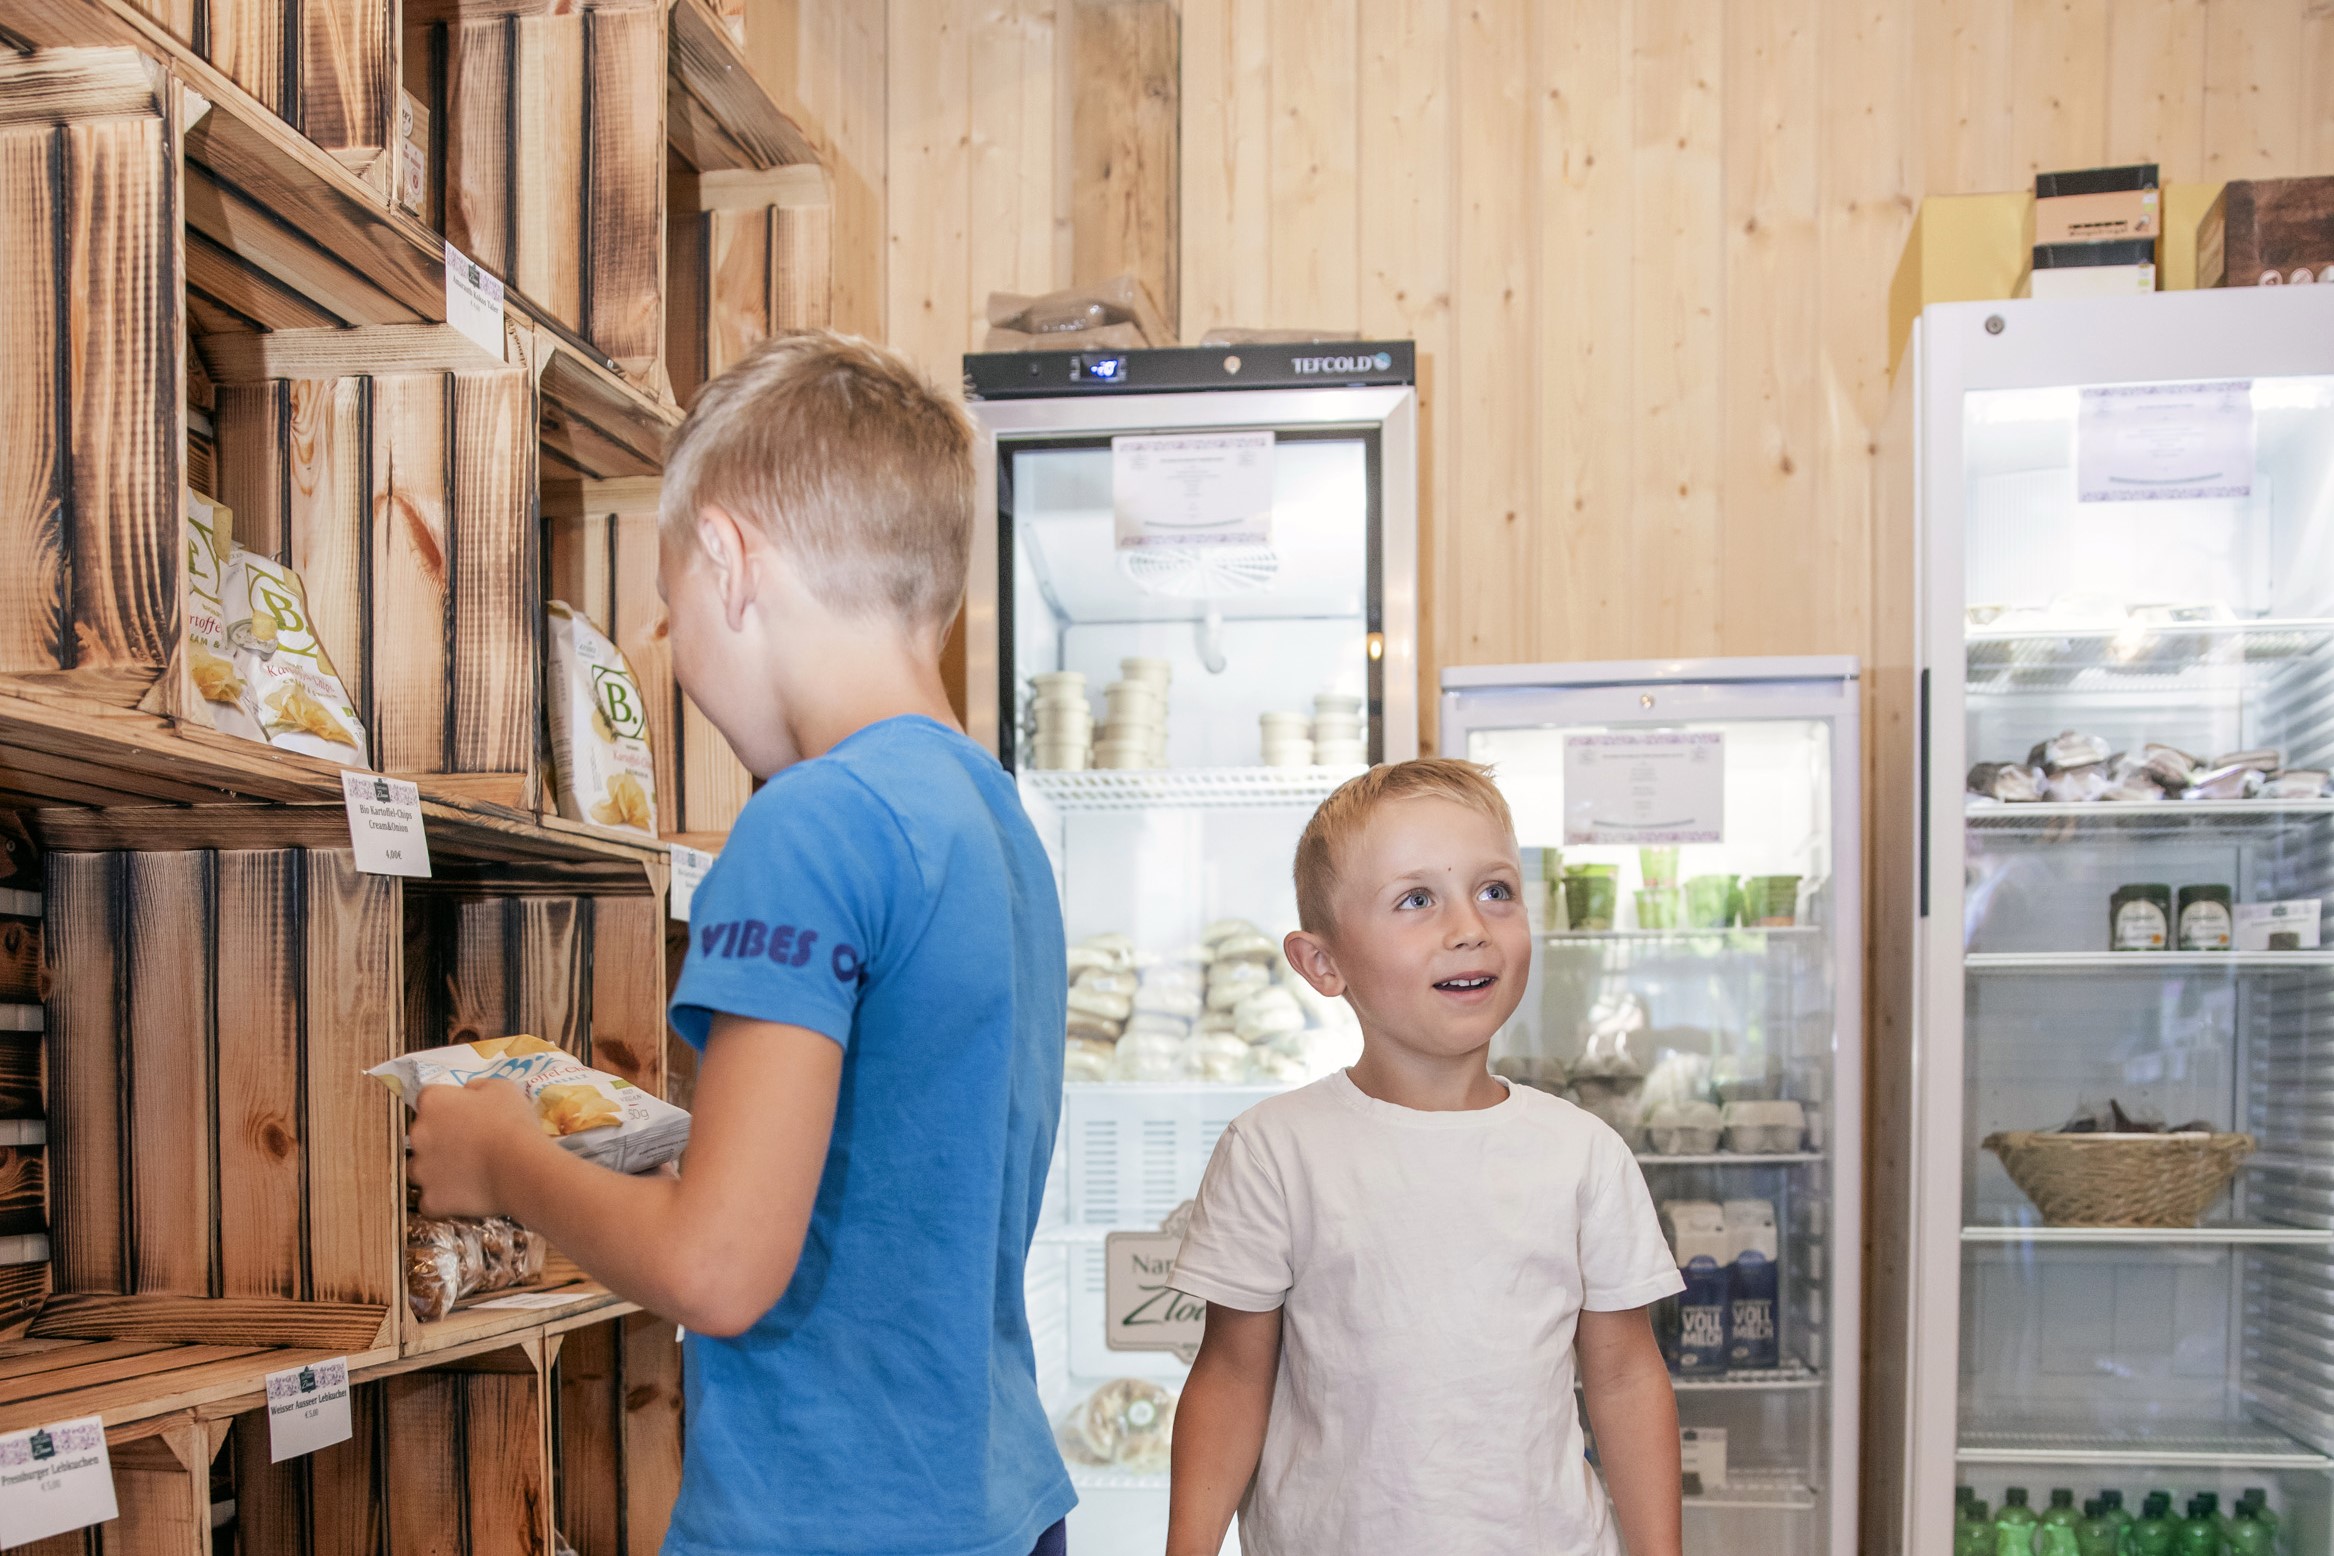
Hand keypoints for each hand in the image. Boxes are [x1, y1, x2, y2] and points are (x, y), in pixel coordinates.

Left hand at [408, 1077, 538, 1218]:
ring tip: (467, 1174)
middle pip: (422, 1135)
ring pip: (420, 1169)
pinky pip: (431, 1200)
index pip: (429, 1099)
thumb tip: (467, 1093)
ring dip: (437, 1170)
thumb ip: (477, 1087)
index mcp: (432, 1102)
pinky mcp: (430, 1199)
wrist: (520, 1167)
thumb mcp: (502, 1088)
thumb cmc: (512, 1123)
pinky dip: (444, 1199)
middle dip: (440, 1139)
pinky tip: (466, 1195)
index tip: (466, 1115)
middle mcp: (418, 1134)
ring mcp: (421, 1169)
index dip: (448, 1108)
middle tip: (470, 1145)